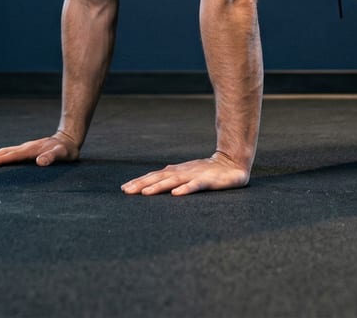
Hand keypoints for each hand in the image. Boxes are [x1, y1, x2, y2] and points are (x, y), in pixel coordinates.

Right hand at [0, 132, 78, 166]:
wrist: (68, 139)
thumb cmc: (66, 150)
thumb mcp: (62, 154)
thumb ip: (52, 157)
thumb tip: (40, 162)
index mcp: (31, 150)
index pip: (13, 156)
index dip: (1, 160)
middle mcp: (26, 148)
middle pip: (4, 152)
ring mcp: (25, 148)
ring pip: (5, 151)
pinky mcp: (27, 150)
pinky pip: (10, 153)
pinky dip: (0, 155)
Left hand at [121, 152, 249, 195]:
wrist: (232, 163)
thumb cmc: (207, 170)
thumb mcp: (187, 173)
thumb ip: (172, 176)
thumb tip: (153, 179)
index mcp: (177, 171)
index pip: (154, 176)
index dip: (139, 181)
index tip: (124, 189)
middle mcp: (182, 172)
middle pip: (159, 178)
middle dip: (142, 184)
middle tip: (127, 191)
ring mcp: (195, 175)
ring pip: (174, 181)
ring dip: (159, 187)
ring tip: (145, 193)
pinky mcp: (208, 181)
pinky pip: (195, 185)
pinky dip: (186, 189)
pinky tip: (176, 194)